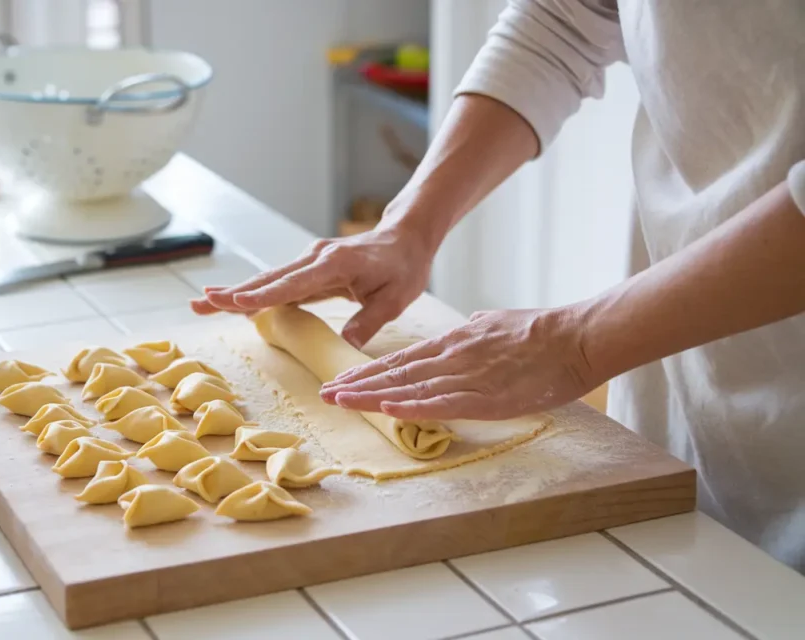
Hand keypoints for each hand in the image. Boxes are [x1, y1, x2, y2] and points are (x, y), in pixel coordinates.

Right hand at [190, 226, 434, 347]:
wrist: (405, 238)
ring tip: (202, 305)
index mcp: (334, 264)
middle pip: (267, 280)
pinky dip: (255, 294)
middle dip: (232, 294)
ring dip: (236, 294)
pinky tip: (233, 304)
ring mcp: (310, 261)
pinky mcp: (310, 269)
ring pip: (268, 281)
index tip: (229, 303)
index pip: (290, 284)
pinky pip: (279, 284)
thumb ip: (367, 323)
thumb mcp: (394, 300)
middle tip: (199, 304)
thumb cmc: (403, 268)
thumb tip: (344, 348)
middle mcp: (315, 258)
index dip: (259, 296)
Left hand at [319, 307, 596, 420]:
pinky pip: (445, 403)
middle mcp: (452, 357)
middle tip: (325, 394)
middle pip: (396, 373)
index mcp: (454, 342)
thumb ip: (476, 329)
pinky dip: (415, 406)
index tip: (341, 380)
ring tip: (341, 401)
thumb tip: (469, 324)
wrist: (576, 335)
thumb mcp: (496, 322)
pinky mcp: (489, 397)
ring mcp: (468, 376)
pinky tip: (390, 408)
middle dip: (358, 384)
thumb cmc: (541, 330)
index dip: (368, 371)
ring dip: (373, 396)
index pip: (401, 360)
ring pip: (412, 387)